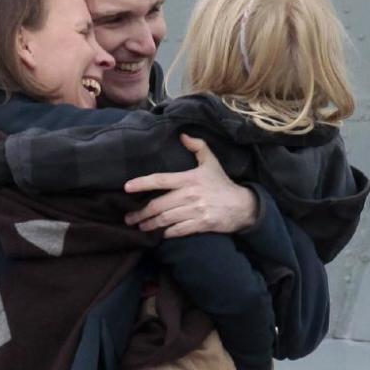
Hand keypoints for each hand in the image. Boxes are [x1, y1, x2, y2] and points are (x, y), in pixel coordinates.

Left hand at [124, 134, 258, 237]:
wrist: (242, 206)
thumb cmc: (223, 184)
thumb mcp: (212, 162)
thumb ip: (198, 147)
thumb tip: (182, 135)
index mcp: (189, 179)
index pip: (160, 180)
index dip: (142, 183)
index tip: (126, 187)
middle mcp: (189, 195)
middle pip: (158, 205)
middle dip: (141, 213)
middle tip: (130, 218)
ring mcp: (195, 211)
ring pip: (165, 220)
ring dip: (150, 225)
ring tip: (140, 226)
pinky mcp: (200, 225)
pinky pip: (178, 231)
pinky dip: (167, 234)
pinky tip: (159, 235)